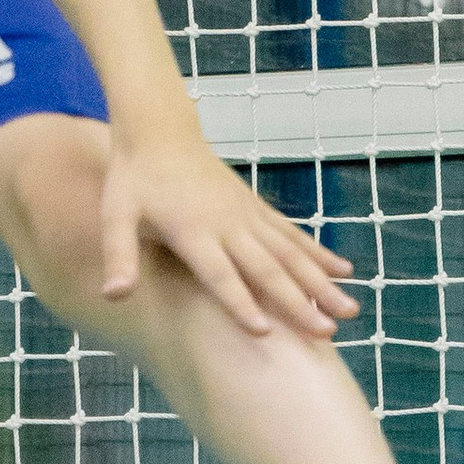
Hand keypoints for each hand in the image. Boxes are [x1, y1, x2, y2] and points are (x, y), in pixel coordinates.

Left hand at [98, 132, 356, 335]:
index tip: (266, 333)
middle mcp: (228, 225)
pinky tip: (344, 272)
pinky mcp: (257, 209)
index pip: (220, 276)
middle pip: (268, 270)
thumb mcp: (115, 215)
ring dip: (322, 284)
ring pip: (291, 254)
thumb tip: (113, 296)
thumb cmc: (133, 178)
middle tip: (326, 333)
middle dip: (298, 303)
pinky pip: (293, 235)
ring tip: (349, 311)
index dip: (241, 304)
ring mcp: (247, 215)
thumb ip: (119, 255)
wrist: (160, 130)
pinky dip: (319, 254)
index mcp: (193, 231)